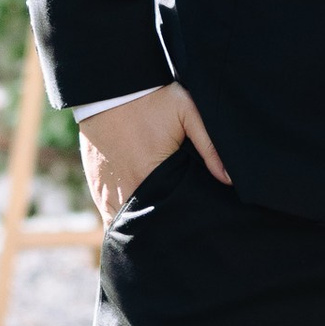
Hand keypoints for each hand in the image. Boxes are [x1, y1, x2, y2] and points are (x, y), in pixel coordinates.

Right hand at [75, 80, 227, 225]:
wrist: (110, 88)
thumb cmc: (152, 99)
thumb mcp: (187, 113)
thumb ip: (209, 146)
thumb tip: (228, 178)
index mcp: (149, 174)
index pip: (164, 217)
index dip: (174, 227)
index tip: (186, 230)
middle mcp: (126, 188)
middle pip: (142, 226)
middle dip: (158, 233)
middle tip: (174, 236)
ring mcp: (107, 190)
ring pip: (123, 225)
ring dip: (137, 229)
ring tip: (157, 234)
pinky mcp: (96, 186)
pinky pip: (109, 214)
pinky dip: (121, 220)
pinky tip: (136, 223)